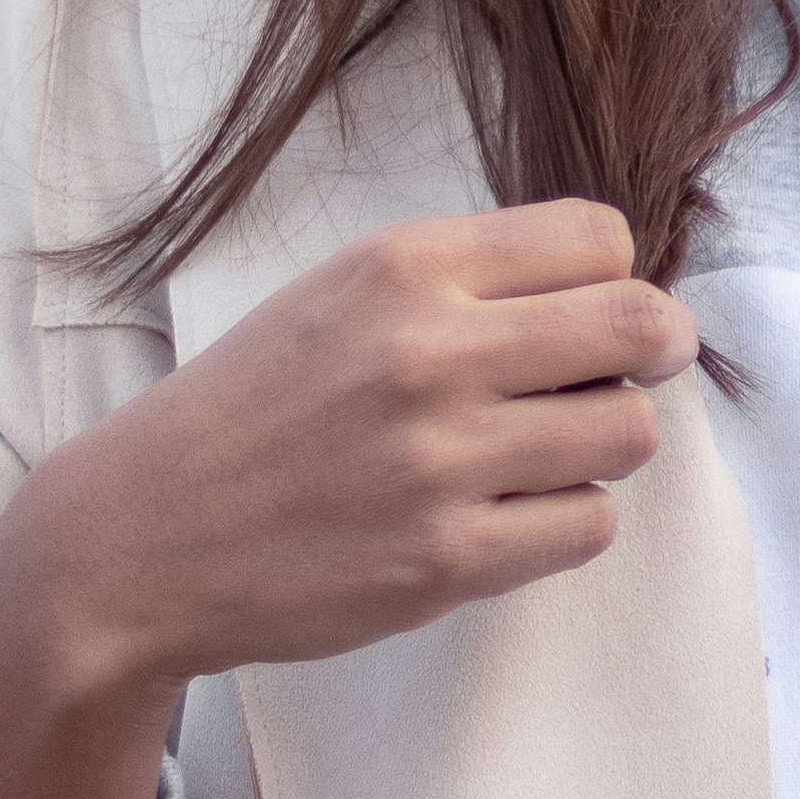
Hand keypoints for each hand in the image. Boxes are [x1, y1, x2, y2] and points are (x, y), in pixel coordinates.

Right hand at [0, 202, 696, 798]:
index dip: (611, 276)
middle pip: (643, 327)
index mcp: (402, 267)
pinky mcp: (447, 560)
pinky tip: (506, 513)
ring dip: (604, 445)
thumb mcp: (339, 295)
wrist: (143, 535)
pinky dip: (565, 521)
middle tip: (630, 373)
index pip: (599, 238)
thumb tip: (617, 292)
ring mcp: (440, 462)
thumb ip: (467, 280)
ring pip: (629, 435)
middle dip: (656, 350)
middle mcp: (427, 353)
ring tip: (543, 452)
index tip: (586, 312)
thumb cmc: (254, 409)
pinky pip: (588, 526)